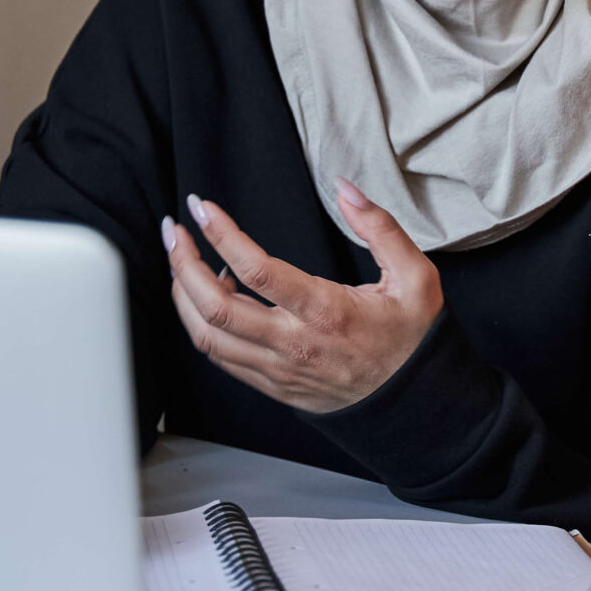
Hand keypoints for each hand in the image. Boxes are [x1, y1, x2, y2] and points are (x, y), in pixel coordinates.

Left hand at [163, 181, 442, 413]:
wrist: (413, 402)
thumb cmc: (411, 338)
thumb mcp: (415, 276)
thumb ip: (380, 227)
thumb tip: (345, 189)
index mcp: (326, 312)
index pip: (256, 271)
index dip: (221, 234)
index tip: (202, 208)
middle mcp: (294, 344)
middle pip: (215, 306)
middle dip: (183, 263)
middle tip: (174, 230)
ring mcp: (278, 369)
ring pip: (207, 335)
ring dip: (183, 294)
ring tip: (183, 260)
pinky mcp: (271, 385)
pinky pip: (221, 356)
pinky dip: (202, 322)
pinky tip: (208, 295)